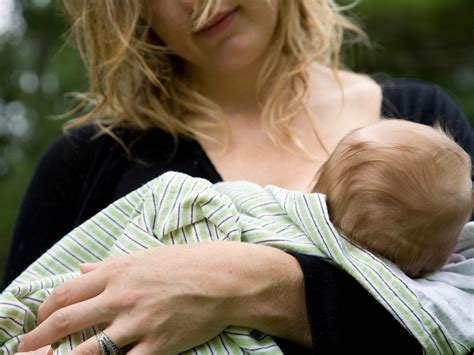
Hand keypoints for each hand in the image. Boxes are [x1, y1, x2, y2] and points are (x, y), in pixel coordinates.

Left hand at [17, 242, 309, 353]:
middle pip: (64, 322)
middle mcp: (122, 297)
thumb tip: (82, 270)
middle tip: (22, 352)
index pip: (65, 293)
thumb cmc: (188, 263)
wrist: (226, 278)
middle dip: (35, 341)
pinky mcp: (158, 345)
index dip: (43, 311)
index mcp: (118, 272)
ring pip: (87, 351)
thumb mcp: (147, 255)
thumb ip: (110, 265)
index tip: (37, 321)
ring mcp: (139, 323)